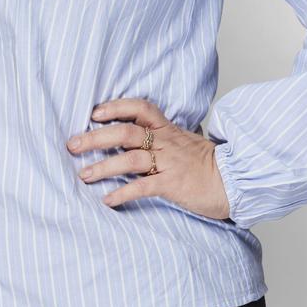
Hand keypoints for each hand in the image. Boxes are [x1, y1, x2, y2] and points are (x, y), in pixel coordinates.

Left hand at [65, 97, 231, 222]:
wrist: (233, 181)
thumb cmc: (207, 164)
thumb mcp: (184, 142)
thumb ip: (162, 137)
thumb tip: (137, 137)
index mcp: (168, 129)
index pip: (140, 108)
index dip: (116, 107)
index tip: (94, 113)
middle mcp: (166, 142)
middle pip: (125, 132)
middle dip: (95, 137)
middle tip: (72, 145)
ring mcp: (169, 163)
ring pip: (129, 159)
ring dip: (102, 167)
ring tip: (83, 175)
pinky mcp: (172, 184)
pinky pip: (143, 186)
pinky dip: (122, 192)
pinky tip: (108, 200)